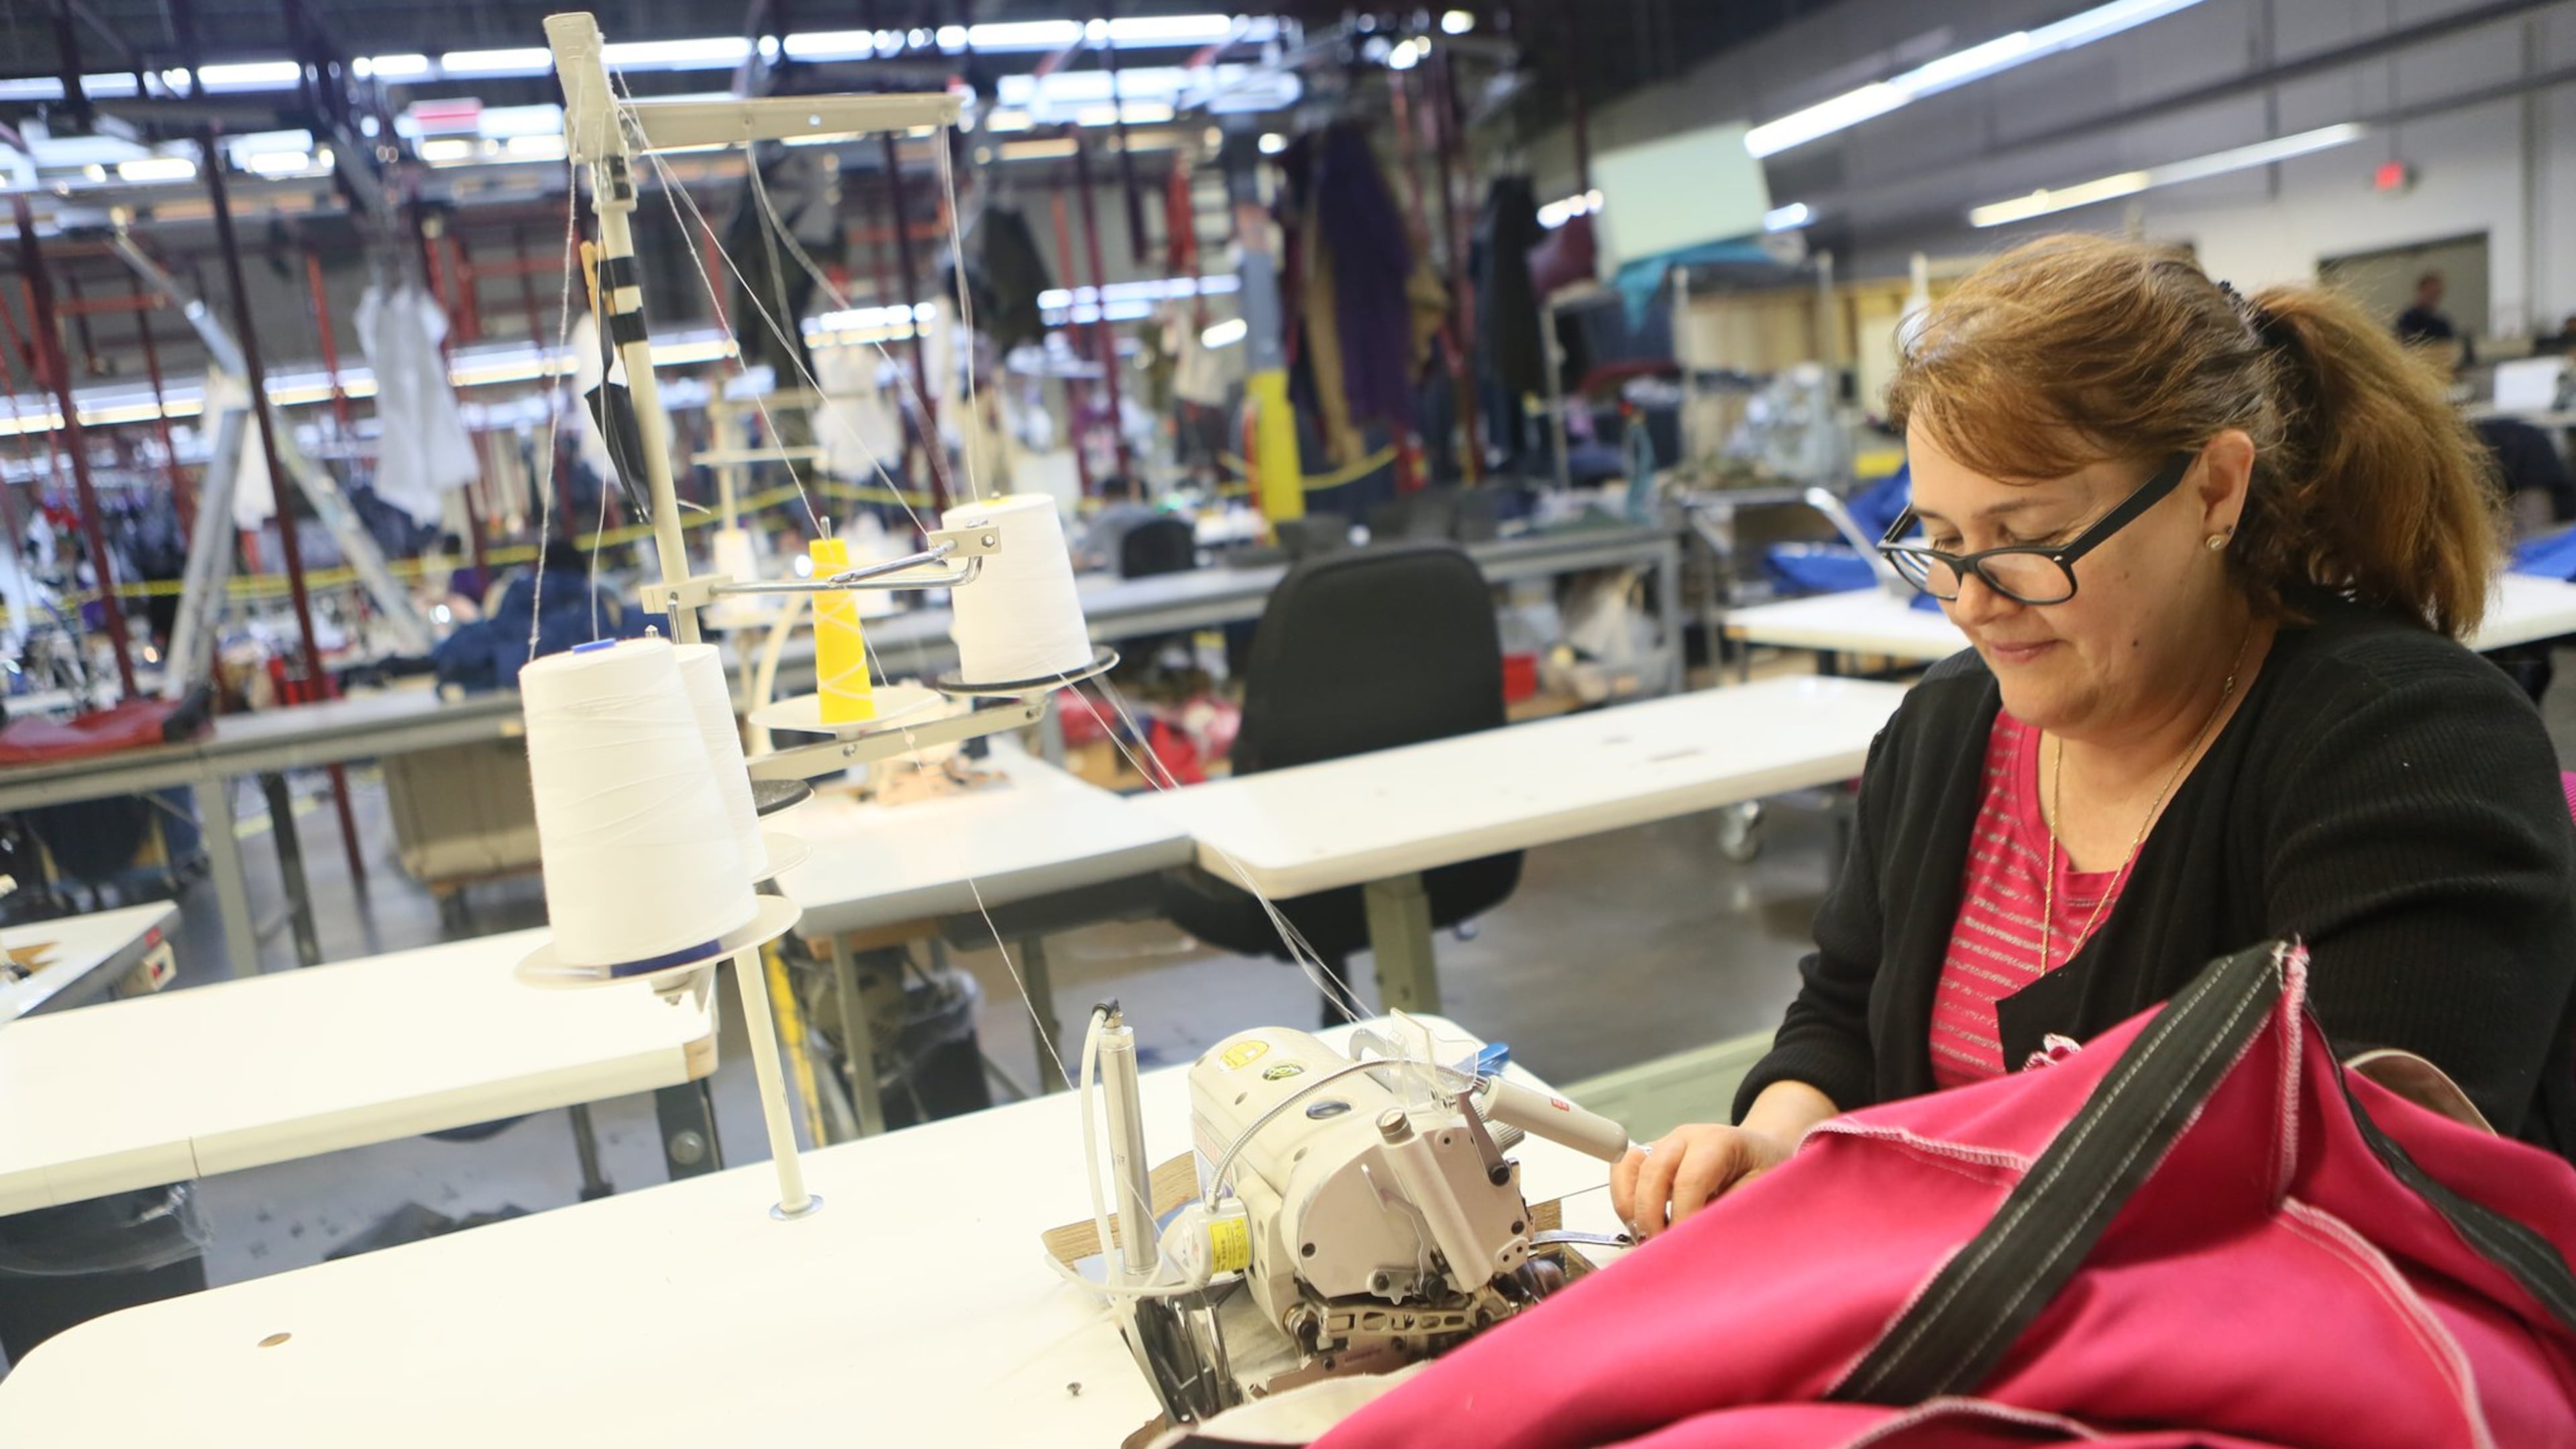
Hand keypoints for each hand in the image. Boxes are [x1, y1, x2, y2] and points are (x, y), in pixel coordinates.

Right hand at [1609, 1123, 1794, 1240]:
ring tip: (1645, 1236)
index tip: (1684, 1246)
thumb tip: (1701, 1238)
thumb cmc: (1765, 1170)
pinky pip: (1623, 1170)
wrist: (1761, 1150)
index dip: (1683, 1217)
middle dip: (1652, 1216)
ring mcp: (1664, 1143)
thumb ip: (1733, 1210)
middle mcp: (1686, 1137)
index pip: (1690, 1179)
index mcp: (1719, 1142)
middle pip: (1653, 1171)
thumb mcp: (1764, 1190)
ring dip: (1631, 1207)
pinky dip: (1623, 1198)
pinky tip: (1638, 1222)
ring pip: (1630, 1167)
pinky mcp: (1650, 1155)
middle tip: (1661, 1248)